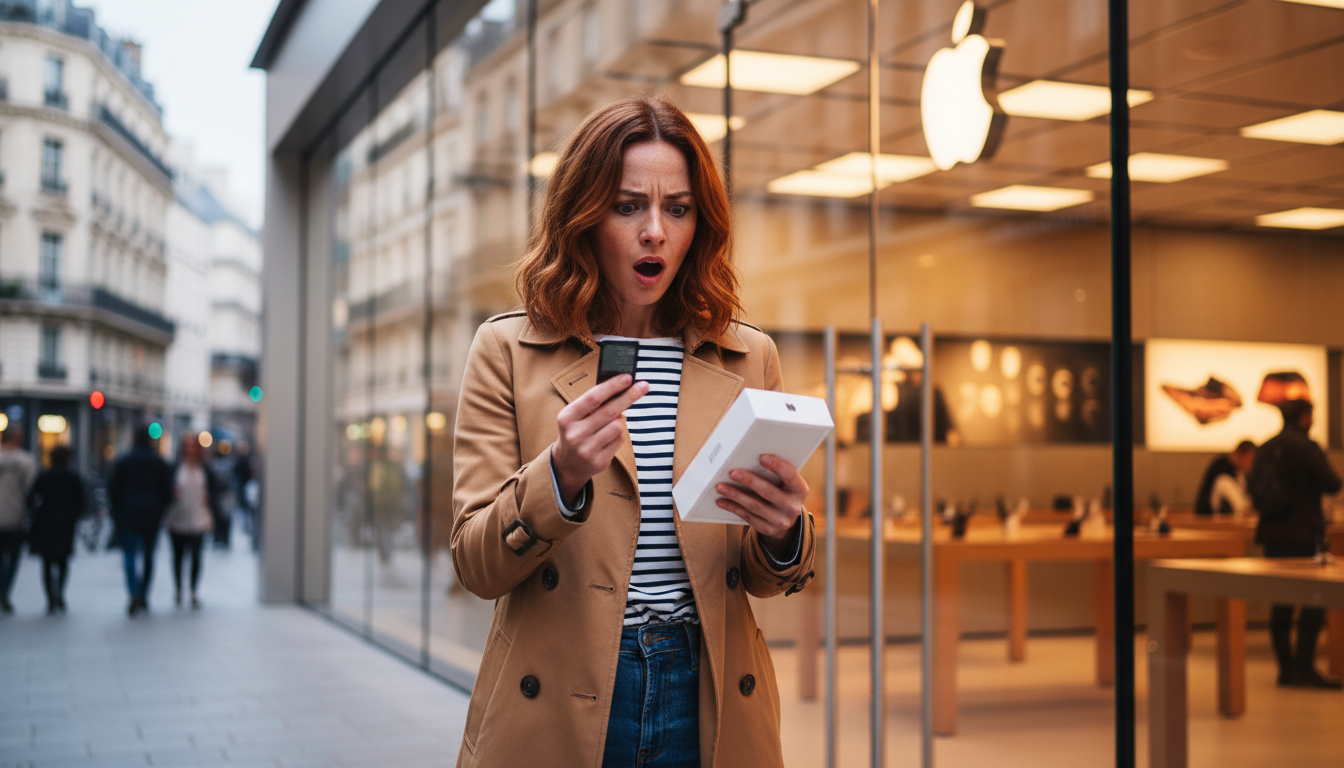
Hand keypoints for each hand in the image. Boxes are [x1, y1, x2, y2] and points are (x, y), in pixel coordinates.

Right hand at [551, 374, 649, 500]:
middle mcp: (575, 434)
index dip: (612, 386)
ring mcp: (587, 449)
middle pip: (610, 411)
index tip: (628, 377)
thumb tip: (622, 384)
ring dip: (620, 420)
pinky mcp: (599, 461)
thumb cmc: (577, 430)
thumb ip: (595, 402)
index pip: (593, 397)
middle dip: (629, 396)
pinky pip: (619, 440)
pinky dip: (619, 435)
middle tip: (644, 386)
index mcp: (567, 417)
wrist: (568, 463)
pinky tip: (608, 437)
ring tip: (610, 422)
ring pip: (617, 426)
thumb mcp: (577, 415)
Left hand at [716, 454, 808, 554]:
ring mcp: (780, 520)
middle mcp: (793, 507)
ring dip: (735, 495)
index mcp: (800, 490)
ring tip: (721, 486)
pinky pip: (747, 516)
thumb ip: (776, 473)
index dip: (777, 466)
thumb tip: (750, 458)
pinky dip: (733, 507)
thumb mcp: (786, 483)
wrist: (785, 519)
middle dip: (749, 481)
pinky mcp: (767, 529)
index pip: (790, 476)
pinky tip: (722, 500)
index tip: (762, 457)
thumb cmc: (782, 491)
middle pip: (768, 492)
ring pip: (754, 506)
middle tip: (733, 473)